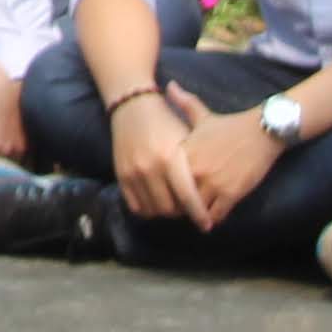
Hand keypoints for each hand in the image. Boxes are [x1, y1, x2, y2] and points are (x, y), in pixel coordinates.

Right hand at [107, 85, 211, 224]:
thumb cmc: (167, 121)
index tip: (206, 224)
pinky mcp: (121, 175)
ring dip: (165, 212)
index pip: (187, 196)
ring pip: (152, 209)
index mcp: (170, 157)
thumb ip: (196, 166)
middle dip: (182, 213)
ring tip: (174, 207)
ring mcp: (133, 172)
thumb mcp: (187, 137)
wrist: (133, 106)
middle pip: (169, 208)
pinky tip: (157, 203)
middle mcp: (150, 167)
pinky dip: (148, 209)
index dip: (198, 214)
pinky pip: (135, 206)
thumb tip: (210, 195)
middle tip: (189, 211)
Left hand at [175, 102, 285, 229]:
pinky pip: (215, 215)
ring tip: (196, 214)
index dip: (165, 189)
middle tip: (181, 209)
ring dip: (195, 214)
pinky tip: (212, 215)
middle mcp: (195, 169)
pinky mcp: (231, 194)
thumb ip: (183, 103)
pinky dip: (212, 218)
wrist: (262, 131)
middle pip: (177, 199)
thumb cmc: (231, 125)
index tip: (168, 193)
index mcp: (184, 153)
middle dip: (178, 206)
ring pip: (195, 210)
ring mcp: (213, 183)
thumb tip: (169, 85)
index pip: (164, 180)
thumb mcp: (204, 115)